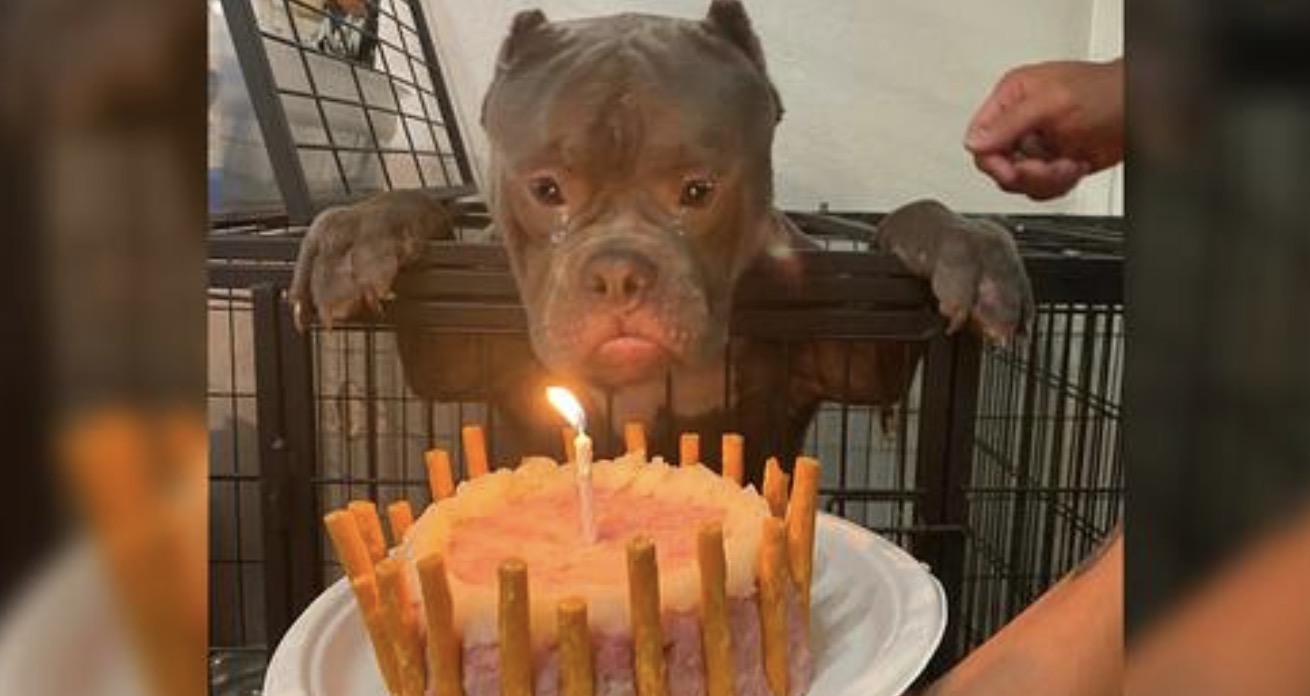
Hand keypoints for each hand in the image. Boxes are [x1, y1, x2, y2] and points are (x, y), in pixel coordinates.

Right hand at [964, 60, 1123, 200]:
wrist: (1145, 110)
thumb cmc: (1108, 93)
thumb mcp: (1051, 103)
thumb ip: (1008, 123)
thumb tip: (974, 142)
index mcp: (1013, 97)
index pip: (980, 137)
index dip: (993, 160)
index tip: (1013, 170)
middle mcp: (1022, 121)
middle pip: (998, 165)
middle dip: (1027, 173)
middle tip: (1048, 166)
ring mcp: (1040, 143)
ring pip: (1019, 181)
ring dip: (1047, 180)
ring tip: (1068, 163)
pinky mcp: (1055, 163)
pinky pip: (1040, 188)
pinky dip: (1059, 184)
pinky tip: (1075, 165)